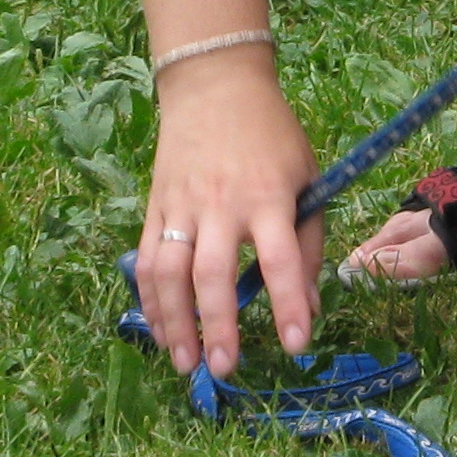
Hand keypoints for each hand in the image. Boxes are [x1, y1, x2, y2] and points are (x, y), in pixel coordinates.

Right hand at [136, 52, 322, 377]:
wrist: (215, 87)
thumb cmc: (272, 137)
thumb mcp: (307, 177)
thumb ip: (309, 241)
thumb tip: (311, 305)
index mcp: (269, 196)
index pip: (282, 259)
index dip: (289, 305)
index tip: (297, 345)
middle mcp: (222, 204)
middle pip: (213, 273)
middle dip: (218, 325)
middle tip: (224, 368)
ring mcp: (182, 206)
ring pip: (168, 272)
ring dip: (174, 322)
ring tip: (185, 362)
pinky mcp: (155, 207)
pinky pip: (145, 260)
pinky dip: (150, 300)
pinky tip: (161, 331)